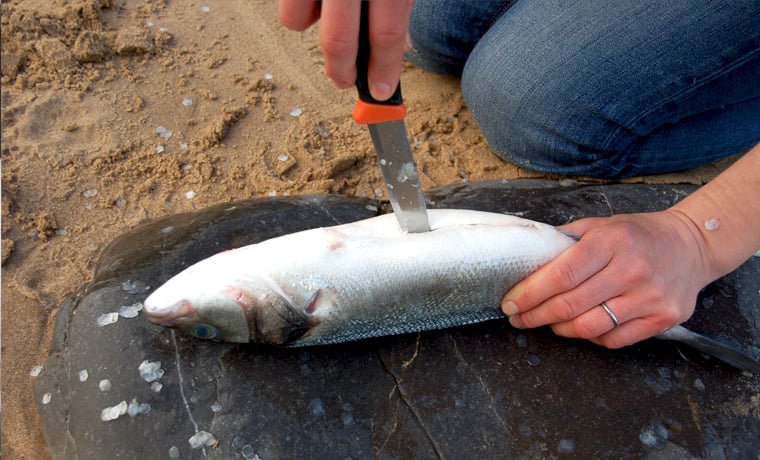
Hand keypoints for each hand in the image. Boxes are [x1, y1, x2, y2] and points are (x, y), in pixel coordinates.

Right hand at [278, 0, 413, 99]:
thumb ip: (397, 6)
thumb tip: (399, 47)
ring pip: (294, 19)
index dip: (384, 68)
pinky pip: (286, 1)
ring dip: (308, 28)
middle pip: (338, 40)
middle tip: (345, 79)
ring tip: (325, 18)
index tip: (381, 90)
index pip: (386, 34)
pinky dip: (301, 7)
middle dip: (341, 70)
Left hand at [501, 210, 716, 347]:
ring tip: (547, 321)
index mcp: (612, 242)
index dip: (530, 294)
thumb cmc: (637, 234)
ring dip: (559, 329)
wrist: (691, 246)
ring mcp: (650, 297)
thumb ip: (565, 242)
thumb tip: (526, 259)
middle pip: (570, 305)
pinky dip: (590, 337)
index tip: (511, 302)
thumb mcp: (600, 225)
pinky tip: (581, 326)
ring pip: (589, 327)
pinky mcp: (662, 319)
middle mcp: (632, 270)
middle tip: (518, 317)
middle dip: (535, 315)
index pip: (561, 275)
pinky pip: (613, 340)